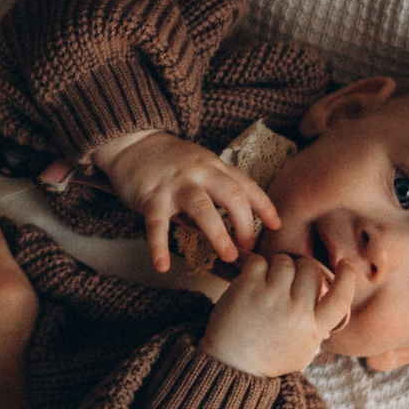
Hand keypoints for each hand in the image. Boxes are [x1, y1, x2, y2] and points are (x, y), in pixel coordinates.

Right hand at [94, 131, 282, 272]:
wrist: (132, 142)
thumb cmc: (169, 162)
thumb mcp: (198, 170)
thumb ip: (214, 198)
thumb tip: (231, 234)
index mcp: (214, 166)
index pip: (246, 185)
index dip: (264, 206)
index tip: (276, 226)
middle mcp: (199, 173)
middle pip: (232, 196)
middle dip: (245, 224)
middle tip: (248, 248)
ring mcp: (175, 184)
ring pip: (203, 208)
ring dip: (219, 234)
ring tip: (228, 256)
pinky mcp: (151, 195)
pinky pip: (156, 224)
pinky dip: (159, 246)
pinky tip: (162, 266)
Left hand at [201, 252, 350, 377]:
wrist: (231, 365)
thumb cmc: (269, 357)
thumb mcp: (303, 350)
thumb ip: (319, 327)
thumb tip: (329, 299)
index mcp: (314, 330)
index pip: (341, 299)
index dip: (347, 278)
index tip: (345, 265)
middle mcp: (297, 313)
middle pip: (310, 270)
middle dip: (301, 268)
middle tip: (289, 278)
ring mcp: (272, 298)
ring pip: (285, 261)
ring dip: (277, 265)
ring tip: (268, 281)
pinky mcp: (248, 288)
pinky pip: (259, 261)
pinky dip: (255, 266)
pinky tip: (252, 281)